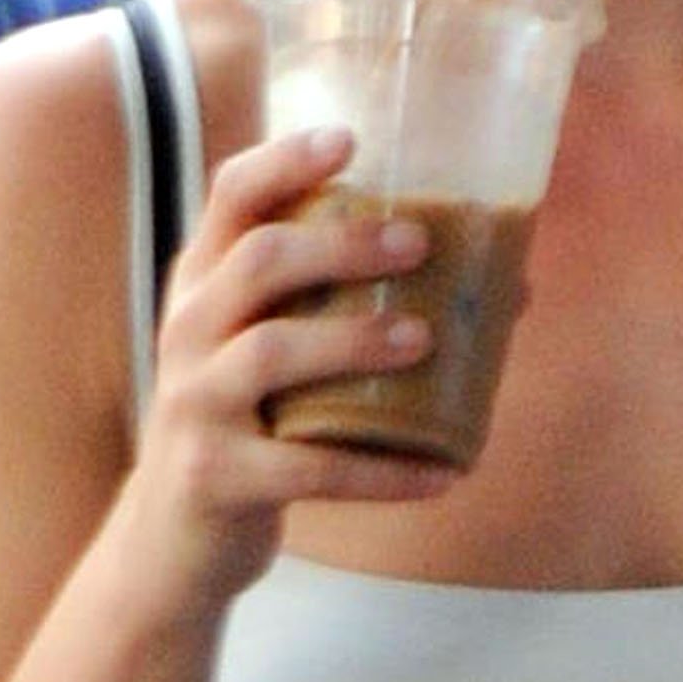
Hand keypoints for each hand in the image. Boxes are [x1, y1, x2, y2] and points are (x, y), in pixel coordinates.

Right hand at [119, 122, 456, 611]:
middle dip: (341, 245)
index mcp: (204, 285)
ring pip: (272, 353)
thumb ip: (348, 311)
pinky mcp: (216, 477)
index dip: (285, 162)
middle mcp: (188, 331)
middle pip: (259, 262)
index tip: (350, 140)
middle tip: (417, 242)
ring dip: (354, 340)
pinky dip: (380, 473)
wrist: (172, 541)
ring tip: (424, 341)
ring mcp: (194, 404)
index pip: (230, 198)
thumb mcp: (272, 356)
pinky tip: (440, 473)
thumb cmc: (251, 426)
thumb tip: (511, 285)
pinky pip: (306, 468)